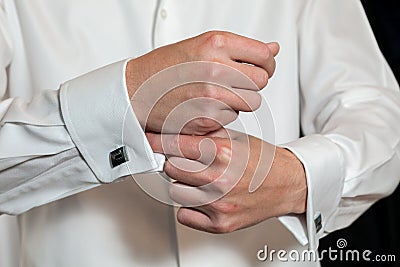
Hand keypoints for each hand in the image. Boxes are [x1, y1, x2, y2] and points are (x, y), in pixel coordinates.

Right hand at [126, 31, 278, 134]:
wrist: (135, 90)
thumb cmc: (165, 67)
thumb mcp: (201, 45)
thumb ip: (239, 49)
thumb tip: (274, 48)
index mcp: (216, 43)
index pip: (264, 55)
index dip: (267, 63)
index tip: (260, 67)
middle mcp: (215, 67)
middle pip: (261, 81)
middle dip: (252, 84)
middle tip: (236, 84)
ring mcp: (211, 94)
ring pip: (251, 102)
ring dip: (239, 101)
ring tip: (216, 95)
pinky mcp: (206, 118)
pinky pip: (232, 118)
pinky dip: (222, 115)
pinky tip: (204, 107)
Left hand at [146, 129, 306, 233]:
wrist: (287, 184)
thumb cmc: (263, 161)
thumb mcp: (235, 138)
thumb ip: (204, 137)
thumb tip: (174, 134)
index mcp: (222, 153)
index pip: (174, 145)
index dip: (158, 141)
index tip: (148, 140)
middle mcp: (219, 179)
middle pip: (171, 168)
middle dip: (176, 162)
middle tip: (188, 161)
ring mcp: (219, 204)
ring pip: (175, 192)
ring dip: (183, 185)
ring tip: (200, 180)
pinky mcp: (220, 224)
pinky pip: (184, 215)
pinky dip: (189, 206)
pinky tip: (203, 197)